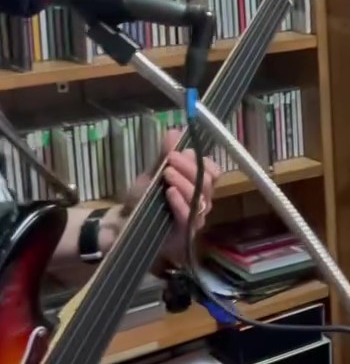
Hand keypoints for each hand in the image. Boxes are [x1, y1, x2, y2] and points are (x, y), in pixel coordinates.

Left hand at [122, 128, 220, 263]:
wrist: (122, 225)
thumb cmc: (142, 199)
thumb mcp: (153, 173)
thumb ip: (165, 155)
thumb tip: (174, 131)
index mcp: (197, 186)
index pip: (214, 172)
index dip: (201, 161)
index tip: (179, 152)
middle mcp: (201, 202)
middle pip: (208, 182)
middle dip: (190, 168)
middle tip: (170, 159)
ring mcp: (195, 219)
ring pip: (201, 198)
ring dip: (185, 182)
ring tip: (166, 174)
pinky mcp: (184, 233)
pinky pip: (189, 215)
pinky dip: (180, 201)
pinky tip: (170, 192)